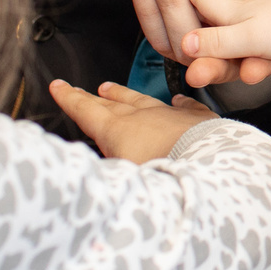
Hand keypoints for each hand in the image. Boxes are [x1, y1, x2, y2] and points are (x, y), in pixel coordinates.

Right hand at [49, 79, 214, 163]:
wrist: (212, 166)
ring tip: (111, 89)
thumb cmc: (165, 177)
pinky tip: (178, 100)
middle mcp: (142, 117)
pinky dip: (178, 104)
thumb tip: (93, 177)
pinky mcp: (197, 120)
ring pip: (142, 100)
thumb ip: (104, 175)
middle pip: (111, 104)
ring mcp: (171, 116)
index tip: (58, 86)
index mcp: (118, 130)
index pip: (86, 110)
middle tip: (80, 90)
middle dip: (92, 97)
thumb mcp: (121, 182)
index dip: (70, 99)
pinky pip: (185, 107)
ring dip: (124, 96)